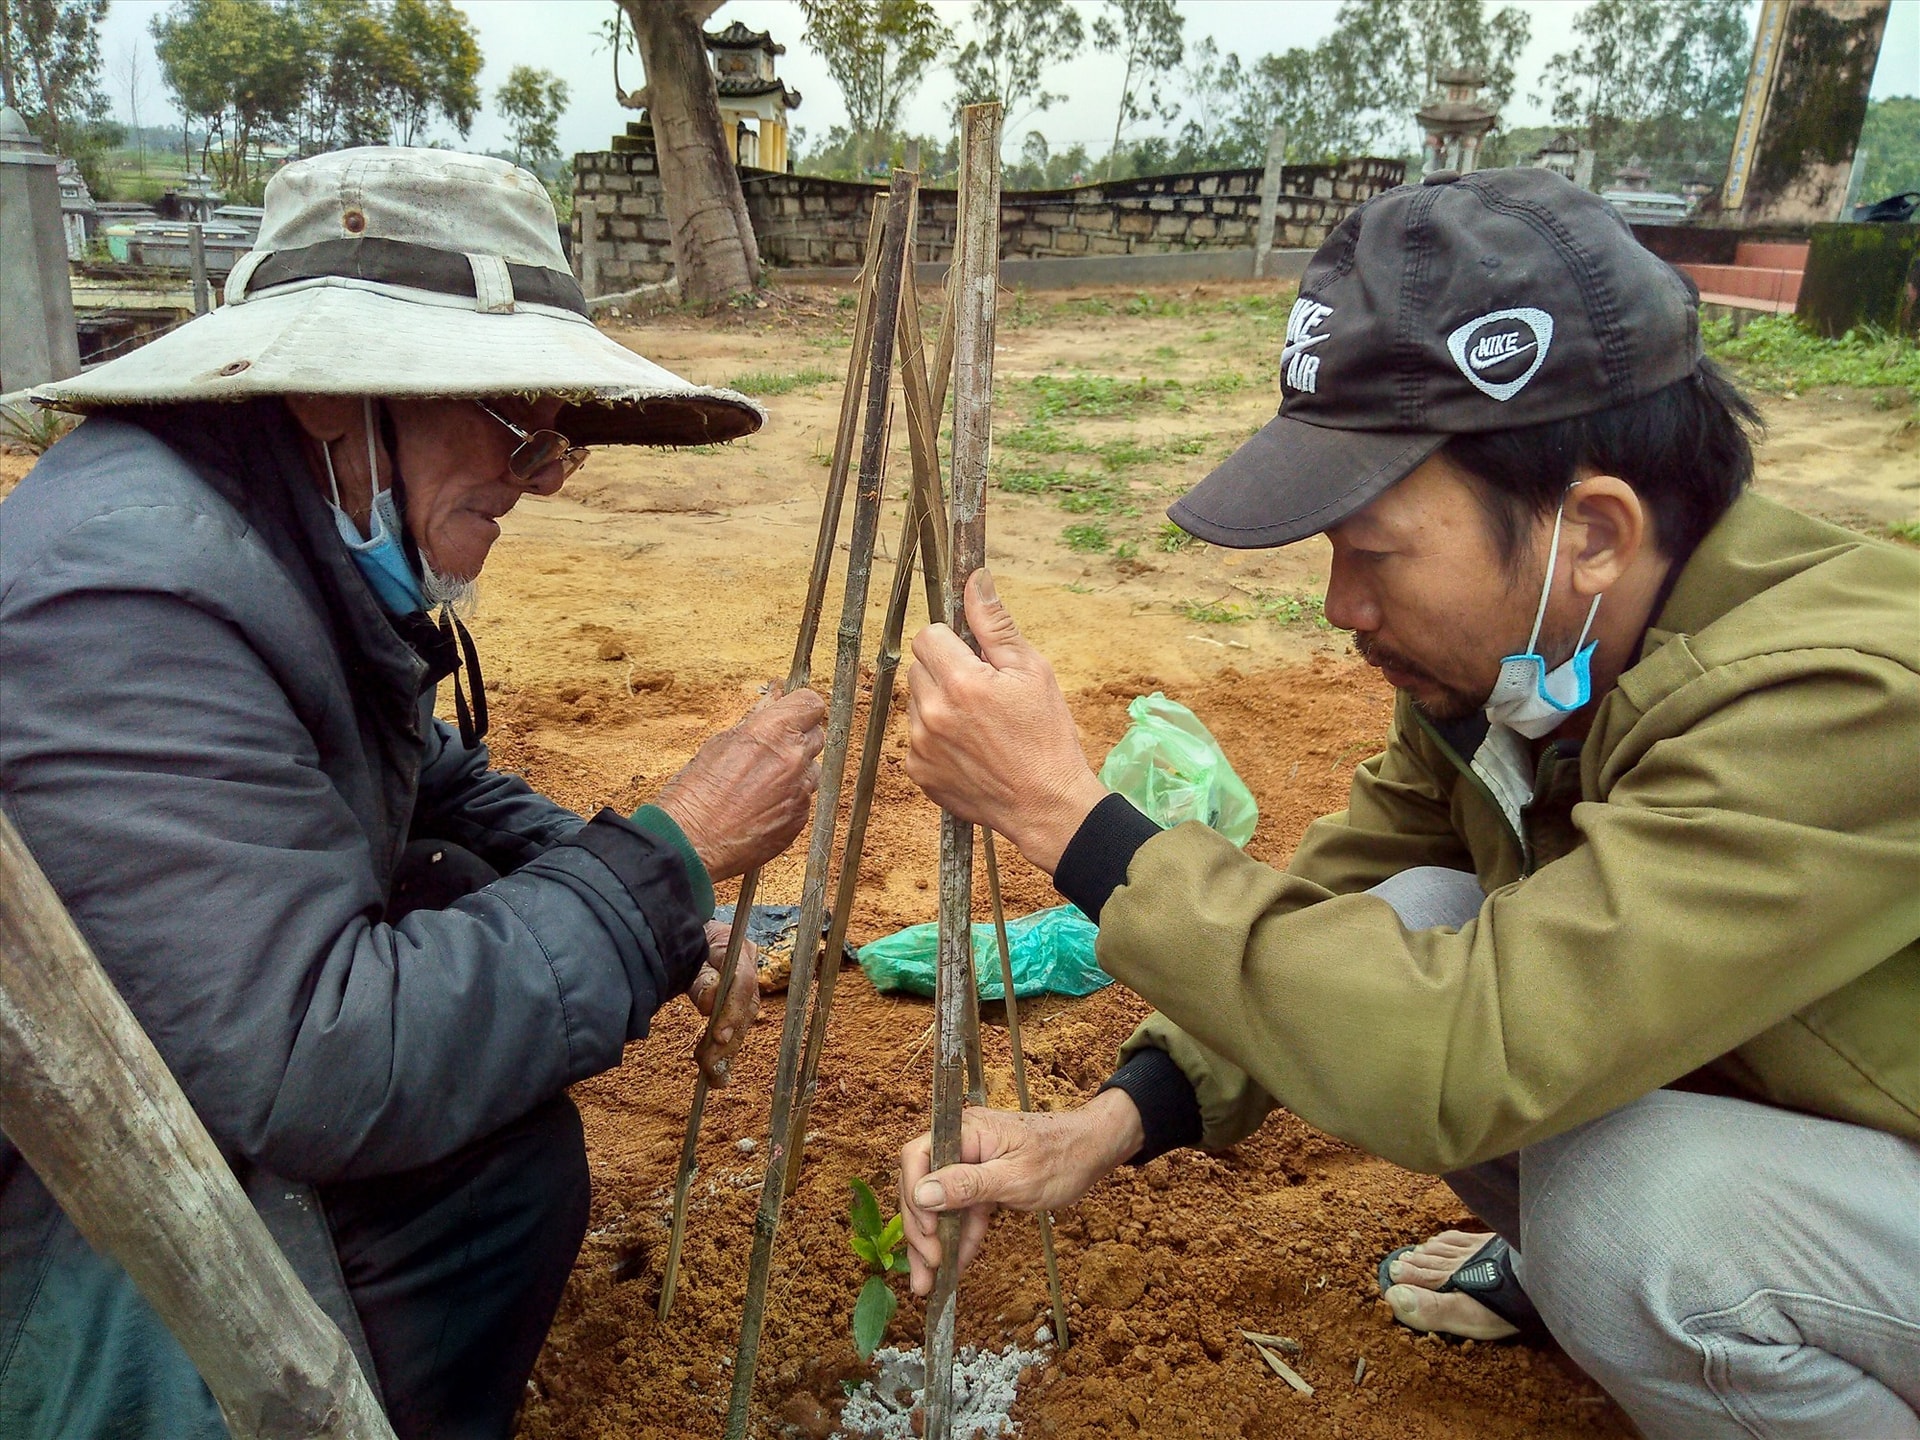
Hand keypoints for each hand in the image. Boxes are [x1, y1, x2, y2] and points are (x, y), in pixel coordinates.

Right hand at [656, 686, 825, 879]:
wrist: (690, 844)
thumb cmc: (694, 793)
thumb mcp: (719, 743)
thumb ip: (755, 721)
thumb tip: (773, 697)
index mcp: (773, 732)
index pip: (811, 703)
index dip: (800, 707)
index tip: (789, 712)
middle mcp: (794, 759)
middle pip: (816, 736)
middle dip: (797, 738)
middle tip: (769, 749)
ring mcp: (800, 792)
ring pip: (811, 770)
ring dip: (795, 770)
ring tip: (760, 783)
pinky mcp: (799, 819)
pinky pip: (803, 799)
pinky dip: (788, 798)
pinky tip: (760, 806)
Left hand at [686, 920, 760, 1086]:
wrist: (685, 935)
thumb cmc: (683, 941)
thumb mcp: (686, 953)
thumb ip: (699, 977)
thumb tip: (709, 1003)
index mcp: (736, 948)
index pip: (743, 980)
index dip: (732, 1009)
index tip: (718, 1037)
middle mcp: (750, 964)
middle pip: (747, 1007)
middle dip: (728, 1040)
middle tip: (711, 1067)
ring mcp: (747, 982)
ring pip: (744, 1021)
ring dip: (727, 1050)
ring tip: (713, 1076)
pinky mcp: (739, 999)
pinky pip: (737, 1025)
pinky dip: (726, 1049)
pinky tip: (718, 1072)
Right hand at [897, 1089, 1144, 1295]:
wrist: (1094, 1152)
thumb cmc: (1062, 1158)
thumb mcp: (1016, 1178)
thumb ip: (968, 1185)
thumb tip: (922, 1194)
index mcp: (965, 1131)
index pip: (917, 1156)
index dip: (913, 1194)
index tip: (926, 1231)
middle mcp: (961, 1144)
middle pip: (922, 1185)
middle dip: (920, 1229)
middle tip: (928, 1266)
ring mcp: (970, 1163)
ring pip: (939, 1204)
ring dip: (933, 1242)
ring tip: (927, 1282)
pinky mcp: (983, 1181)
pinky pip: (962, 1211)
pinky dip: (959, 1238)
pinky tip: (955, 1266)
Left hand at [906, 570, 1108, 873]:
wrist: (1045, 805)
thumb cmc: (1047, 735)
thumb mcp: (1032, 671)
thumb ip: (995, 624)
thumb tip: (976, 579)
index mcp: (960, 682)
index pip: (928, 636)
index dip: (952, 642)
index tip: (975, 659)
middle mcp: (931, 712)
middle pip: (919, 667)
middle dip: (945, 672)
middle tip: (983, 694)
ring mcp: (920, 745)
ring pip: (916, 702)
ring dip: (938, 704)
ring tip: (979, 726)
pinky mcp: (917, 772)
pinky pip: (916, 737)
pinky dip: (936, 738)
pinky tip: (970, 750)